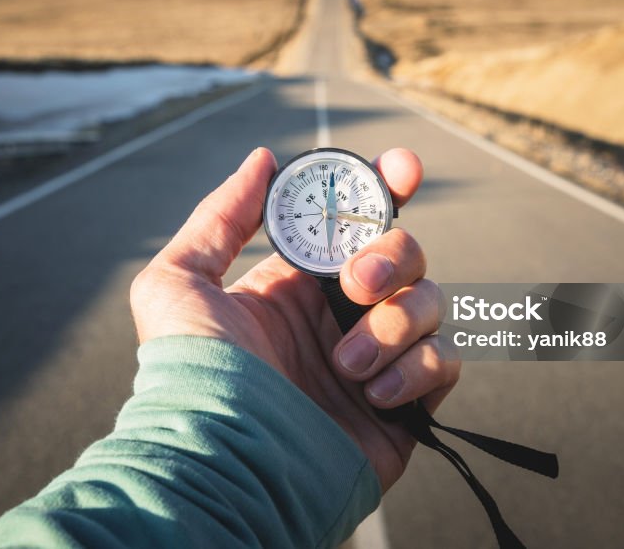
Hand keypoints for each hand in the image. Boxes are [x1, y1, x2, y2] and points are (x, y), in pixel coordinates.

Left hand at [130, 147, 459, 489]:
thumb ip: (220, 216)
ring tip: (344, 365)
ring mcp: (376, 360)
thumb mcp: (178, 282)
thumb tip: (263, 161)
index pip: (355, 224)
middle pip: (406, 254)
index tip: (400, 169)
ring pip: (430, 303)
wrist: (224, 462)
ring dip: (392, 325)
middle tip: (355, 285)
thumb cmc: (191, 375)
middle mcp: (341, 316)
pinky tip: (371, 395)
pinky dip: (416, 370)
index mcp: (298, 284)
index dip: (385, 188)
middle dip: (391, 257)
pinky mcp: (404, 406)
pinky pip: (445, 362)